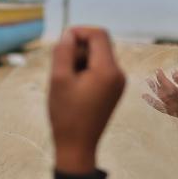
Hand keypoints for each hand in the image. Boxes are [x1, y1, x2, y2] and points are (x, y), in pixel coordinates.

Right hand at [48, 26, 125, 173]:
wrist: (77, 146)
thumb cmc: (66, 114)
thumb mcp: (59, 79)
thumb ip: (63, 51)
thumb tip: (69, 34)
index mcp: (109, 70)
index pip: (98, 35)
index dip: (79, 32)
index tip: (61, 44)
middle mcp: (118, 74)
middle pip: (99, 44)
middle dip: (78, 49)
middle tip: (61, 68)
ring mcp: (118, 83)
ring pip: (98, 56)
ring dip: (80, 60)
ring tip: (66, 80)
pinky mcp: (113, 90)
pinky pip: (100, 69)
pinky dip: (85, 70)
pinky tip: (73, 86)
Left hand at [142, 43, 177, 121]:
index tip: (173, 71)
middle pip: (175, 93)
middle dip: (164, 82)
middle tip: (157, 71)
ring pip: (167, 100)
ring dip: (156, 89)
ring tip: (149, 79)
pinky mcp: (176, 114)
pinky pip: (163, 109)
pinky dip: (152, 102)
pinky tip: (144, 95)